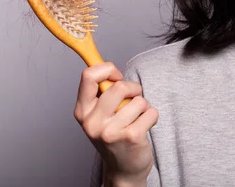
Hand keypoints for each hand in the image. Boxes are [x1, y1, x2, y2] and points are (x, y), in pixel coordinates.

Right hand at [74, 62, 158, 181]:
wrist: (124, 169)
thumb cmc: (114, 135)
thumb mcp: (99, 114)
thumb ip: (101, 92)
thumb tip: (107, 65)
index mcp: (82, 111)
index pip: (88, 76)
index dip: (107, 69)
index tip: (117, 75)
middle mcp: (92, 122)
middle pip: (119, 86)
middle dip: (133, 88)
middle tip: (132, 100)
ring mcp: (111, 132)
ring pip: (139, 100)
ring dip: (143, 107)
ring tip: (136, 119)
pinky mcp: (131, 138)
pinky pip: (151, 112)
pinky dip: (152, 116)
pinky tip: (143, 128)